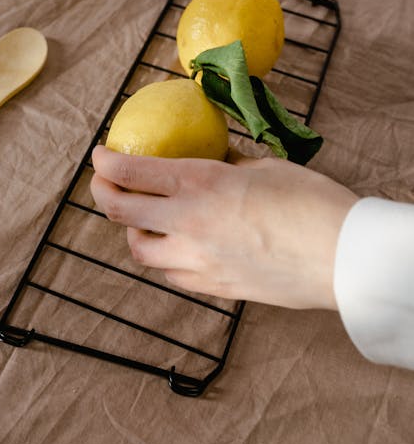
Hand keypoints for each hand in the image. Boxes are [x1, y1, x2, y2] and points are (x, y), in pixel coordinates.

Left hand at [90, 146, 357, 309]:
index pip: (130, 173)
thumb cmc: (311, 202)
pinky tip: (178, 247)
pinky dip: (165, 258)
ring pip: (141, 250)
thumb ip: (225, 165)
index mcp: (200, 183)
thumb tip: (210, 161)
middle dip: (103, 194)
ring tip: (146, 219)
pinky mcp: (213, 287)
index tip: (100, 155)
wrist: (342, 256)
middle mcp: (189, 222)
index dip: (105, 162)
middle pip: (120, 213)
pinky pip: (171, 274)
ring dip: (135, 231)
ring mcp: (198, 261)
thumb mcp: (262, 166)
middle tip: (104, 184)